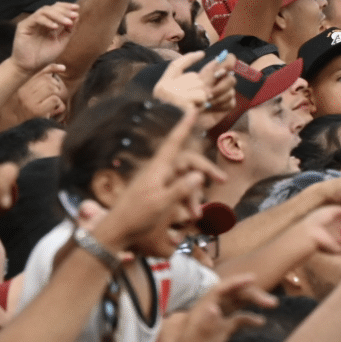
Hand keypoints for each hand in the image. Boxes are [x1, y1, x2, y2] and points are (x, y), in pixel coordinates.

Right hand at [11, 2, 76, 74]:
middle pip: (52, 8)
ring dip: (58, 15)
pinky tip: (55, 27)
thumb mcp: (61, 43)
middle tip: (74, 15)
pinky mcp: (23, 26)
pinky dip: (46, 21)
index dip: (66, 7)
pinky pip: (36, 18)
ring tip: (68, 22)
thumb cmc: (44, 56)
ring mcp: (31, 22)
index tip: (77, 8)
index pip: (57, 9)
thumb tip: (76, 16)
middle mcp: (40, 21)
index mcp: (48, 23)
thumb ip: (69, 31)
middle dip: (64, 10)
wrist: (30, 68)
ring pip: (44, 11)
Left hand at [89, 109, 219, 252]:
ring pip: (185, 179)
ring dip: (194, 195)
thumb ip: (180, 189)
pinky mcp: (158, 192)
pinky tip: (190, 215)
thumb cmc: (137, 216)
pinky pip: (178, 190)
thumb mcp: (161, 204)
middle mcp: (159, 171)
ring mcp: (159, 181)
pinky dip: (186, 200)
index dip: (183, 126)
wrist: (118, 230)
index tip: (192, 110)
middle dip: (204, 170)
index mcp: (158, 168)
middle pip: (187, 162)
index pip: (173, 142)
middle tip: (222, 179)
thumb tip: (199, 175)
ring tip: (196, 215)